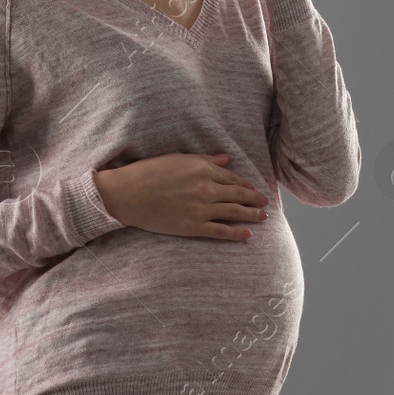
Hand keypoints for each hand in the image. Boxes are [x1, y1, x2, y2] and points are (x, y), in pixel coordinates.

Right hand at [93, 151, 269, 240]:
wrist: (128, 194)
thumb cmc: (149, 172)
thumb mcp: (178, 159)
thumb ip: (205, 159)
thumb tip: (225, 159)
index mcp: (203, 169)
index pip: (232, 177)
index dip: (245, 184)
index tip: (253, 188)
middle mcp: (206, 188)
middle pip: (238, 194)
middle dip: (254, 199)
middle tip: (265, 203)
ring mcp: (201, 209)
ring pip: (234, 212)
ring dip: (251, 215)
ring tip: (263, 217)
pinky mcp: (193, 227)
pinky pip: (220, 231)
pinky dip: (236, 234)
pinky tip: (247, 235)